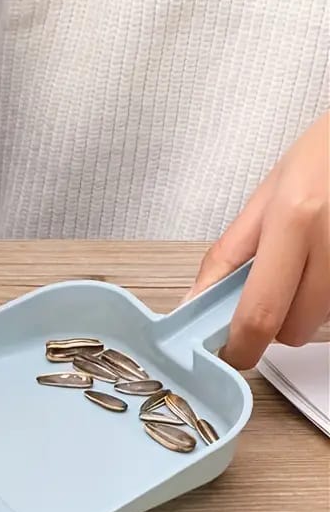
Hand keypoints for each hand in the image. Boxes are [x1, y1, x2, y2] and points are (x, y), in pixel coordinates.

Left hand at [186, 112, 328, 369]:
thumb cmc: (319, 160)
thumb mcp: (263, 199)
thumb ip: (227, 256)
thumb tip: (194, 301)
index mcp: (293, 220)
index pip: (260, 311)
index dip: (242, 346)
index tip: (231, 352)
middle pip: (294, 328)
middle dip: (273, 325)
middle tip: (270, 292)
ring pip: (319, 321)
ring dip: (302, 309)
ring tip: (303, 264)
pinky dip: (323, 296)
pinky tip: (322, 264)